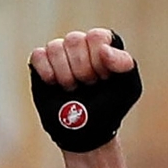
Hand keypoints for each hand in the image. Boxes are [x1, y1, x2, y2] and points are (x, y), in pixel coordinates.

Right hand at [29, 29, 140, 152]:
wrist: (87, 131)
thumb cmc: (110, 108)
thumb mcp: (129, 88)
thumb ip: (125, 64)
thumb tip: (104, 49)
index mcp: (103, 45)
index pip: (97, 36)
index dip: (99, 60)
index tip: (104, 78)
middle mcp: (81, 45)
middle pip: (74, 39)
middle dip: (83, 70)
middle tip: (88, 85)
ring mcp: (60, 52)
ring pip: (55, 47)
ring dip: (66, 75)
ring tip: (73, 89)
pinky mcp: (41, 62)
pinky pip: (38, 55)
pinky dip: (48, 74)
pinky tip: (56, 85)